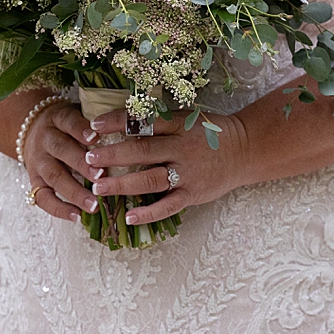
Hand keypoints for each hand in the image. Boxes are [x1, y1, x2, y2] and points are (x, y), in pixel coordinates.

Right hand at [22, 101, 103, 220]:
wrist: (31, 129)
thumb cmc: (67, 126)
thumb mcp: (77, 115)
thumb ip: (96, 125)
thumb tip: (128, 136)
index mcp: (58, 119)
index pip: (68, 122)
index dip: (80, 130)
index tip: (96, 138)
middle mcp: (45, 140)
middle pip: (61, 149)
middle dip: (81, 164)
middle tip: (101, 176)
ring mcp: (38, 162)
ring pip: (54, 176)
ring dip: (74, 192)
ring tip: (94, 205)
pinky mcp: (34, 181)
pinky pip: (43, 198)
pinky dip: (59, 209)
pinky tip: (77, 217)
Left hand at [85, 109, 249, 224]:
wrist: (245, 150)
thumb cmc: (209, 132)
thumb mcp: (187, 118)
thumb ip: (159, 121)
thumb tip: (121, 120)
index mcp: (178, 125)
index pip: (143, 122)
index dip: (117, 122)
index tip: (93, 125)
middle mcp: (181, 149)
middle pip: (143, 151)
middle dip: (113, 155)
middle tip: (88, 158)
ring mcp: (187, 173)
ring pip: (150, 180)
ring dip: (122, 184)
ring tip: (98, 187)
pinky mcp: (193, 194)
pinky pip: (168, 206)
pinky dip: (148, 213)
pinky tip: (129, 216)